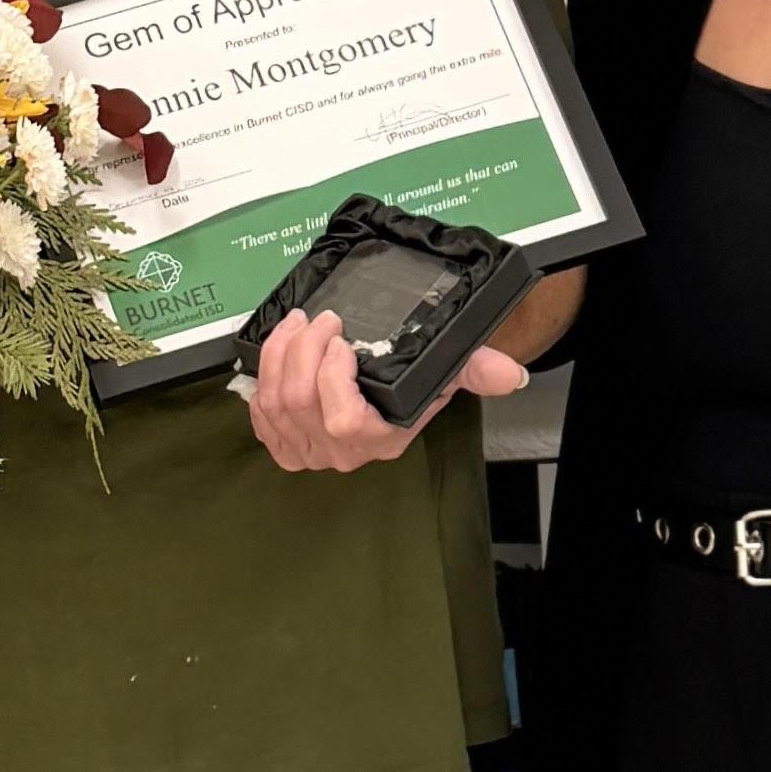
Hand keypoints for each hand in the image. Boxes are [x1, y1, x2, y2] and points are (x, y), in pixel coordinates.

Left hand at [242, 308, 529, 474]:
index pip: (343, 421)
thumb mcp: (446, 374)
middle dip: (301, 350)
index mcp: (379, 439)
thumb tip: (510, 374)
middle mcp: (341, 452)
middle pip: (300, 402)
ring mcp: (309, 451)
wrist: (390, 404)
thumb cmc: (412, 389)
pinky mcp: (283, 445)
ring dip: (279, 355)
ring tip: (296, 325)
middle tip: (317, 319)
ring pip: (276, 403)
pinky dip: (262, 379)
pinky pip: (260, 415)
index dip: (330, 375)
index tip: (340, 338)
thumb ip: (475, 369)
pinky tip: (278, 354)